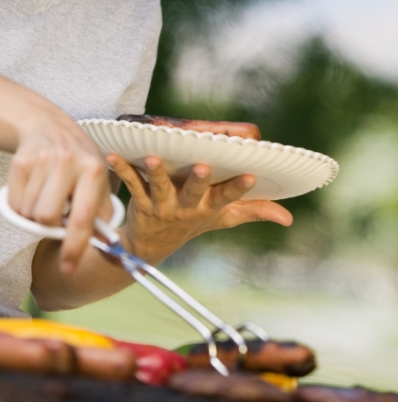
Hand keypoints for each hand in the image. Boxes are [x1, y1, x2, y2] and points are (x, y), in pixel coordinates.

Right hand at [8, 113, 111, 273]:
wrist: (47, 126)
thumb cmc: (79, 161)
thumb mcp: (98, 179)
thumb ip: (102, 213)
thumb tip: (106, 247)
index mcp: (93, 171)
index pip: (82, 218)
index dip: (74, 247)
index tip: (68, 269)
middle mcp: (68, 163)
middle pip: (46, 217)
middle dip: (49, 224)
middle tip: (55, 213)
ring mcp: (42, 160)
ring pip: (29, 212)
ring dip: (35, 214)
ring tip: (46, 196)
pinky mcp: (20, 161)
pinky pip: (15, 202)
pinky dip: (22, 205)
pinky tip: (33, 189)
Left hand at [107, 154, 292, 263]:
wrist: (150, 246)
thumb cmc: (193, 221)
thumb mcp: (223, 218)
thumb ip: (253, 212)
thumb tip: (288, 218)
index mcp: (209, 208)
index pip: (228, 197)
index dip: (240, 188)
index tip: (252, 175)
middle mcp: (187, 207)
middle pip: (195, 192)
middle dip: (200, 180)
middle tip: (204, 166)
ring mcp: (162, 206)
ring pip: (161, 188)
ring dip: (157, 173)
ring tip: (153, 159)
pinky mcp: (140, 202)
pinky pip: (130, 184)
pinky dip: (122, 170)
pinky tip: (113, 155)